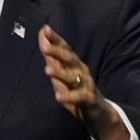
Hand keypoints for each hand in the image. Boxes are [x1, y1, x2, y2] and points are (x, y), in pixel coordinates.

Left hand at [38, 25, 129, 139]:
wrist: (97, 110)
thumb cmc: (75, 89)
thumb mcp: (62, 73)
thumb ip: (52, 58)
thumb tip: (42, 40)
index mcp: (74, 63)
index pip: (64, 48)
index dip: (55, 38)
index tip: (44, 29)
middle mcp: (80, 70)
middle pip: (68, 59)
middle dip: (57, 51)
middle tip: (44, 46)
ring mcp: (85, 84)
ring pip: (71, 77)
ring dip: (59, 73)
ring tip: (47, 70)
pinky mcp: (88, 98)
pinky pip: (78, 96)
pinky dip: (68, 96)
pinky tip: (57, 96)